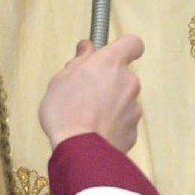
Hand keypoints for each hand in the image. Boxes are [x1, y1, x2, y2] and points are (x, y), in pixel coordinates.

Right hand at [39, 36, 144, 151]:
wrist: (80, 151)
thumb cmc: (65, 111)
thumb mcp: (61, 79)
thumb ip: (79, 61)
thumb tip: (87, 48)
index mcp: (111, 63)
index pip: (132, 43)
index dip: (123, 47)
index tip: (109, 55)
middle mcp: (128, 82)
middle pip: (123, 75)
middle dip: (108, 82)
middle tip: (84, 93)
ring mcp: (134, 108)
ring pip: (123, 100)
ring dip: (110, 104)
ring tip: (86, 118)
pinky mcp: (133, 131)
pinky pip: (123, 122)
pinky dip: (112, 125)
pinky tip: (94, 132)